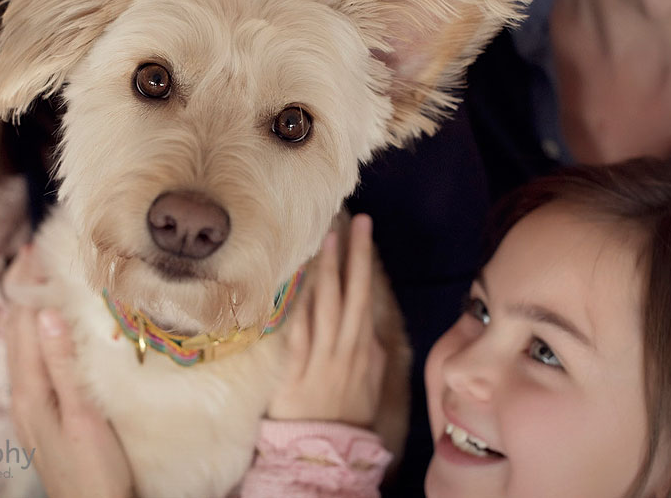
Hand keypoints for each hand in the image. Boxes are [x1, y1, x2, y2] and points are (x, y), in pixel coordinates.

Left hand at [4, 248, 131, 497]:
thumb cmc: (95, 471)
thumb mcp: (83, 416)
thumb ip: (62, 364)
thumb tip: (45, 313)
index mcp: (29, 390)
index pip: (22, 323)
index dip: (28, 285)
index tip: (38, 249)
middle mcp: (22, 395)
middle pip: (16, 330)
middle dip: (24, 289)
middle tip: (38, 252)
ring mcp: (28, 407)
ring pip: (22, 345)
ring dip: (29, 310)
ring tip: (41, 280)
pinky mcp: (40, 416)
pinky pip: (31, 362)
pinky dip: (36, 334)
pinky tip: (50, 330)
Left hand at [267, 214, 385, 426]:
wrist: (327, 449)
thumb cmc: (349, 416)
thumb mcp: (372, 385)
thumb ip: (374, 355)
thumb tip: (374, 330)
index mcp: (364, 346)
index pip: (364, 293)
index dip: (363, 259)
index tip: (363, 229)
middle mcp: (344, 346)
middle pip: (347, 292)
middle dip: (347, 255)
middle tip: (345, 222)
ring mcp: (320, 356)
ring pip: (323, 306)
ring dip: (323, 272)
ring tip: (321, 242)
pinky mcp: (296, 369)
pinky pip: (298, 332)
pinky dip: (299, 307)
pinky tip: (296, 285)